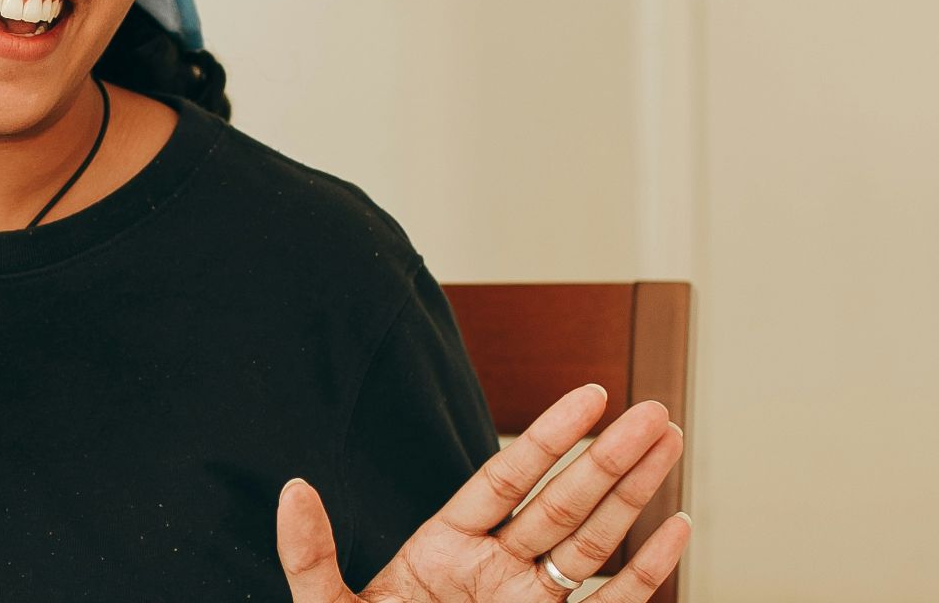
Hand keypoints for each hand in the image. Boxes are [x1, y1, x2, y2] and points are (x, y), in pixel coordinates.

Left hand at [276, 384, 689, 601]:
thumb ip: (311, 553)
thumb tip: (292, 489)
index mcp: (445, 549)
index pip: (506, 478)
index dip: (550, 437)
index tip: (592, 395)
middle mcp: (496, 571)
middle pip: (562, 503)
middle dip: (609, 457)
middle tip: (653, 411)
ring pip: (593, 543)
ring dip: (635, 495)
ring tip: (670, 442)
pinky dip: (646, 572)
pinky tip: (675, 528)